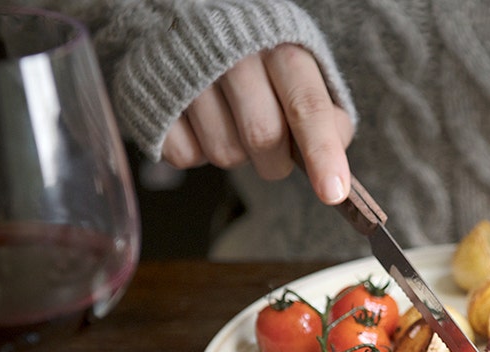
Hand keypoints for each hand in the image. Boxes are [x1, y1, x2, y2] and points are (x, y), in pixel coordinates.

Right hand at [161, 44, 354, 204]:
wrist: (188, 21)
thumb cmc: (256, 57)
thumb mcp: (299, 69)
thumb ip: (322, 111)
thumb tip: (333, 158)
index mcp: (280, 48)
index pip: (306, 106)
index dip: (322, 153)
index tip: (333, 192)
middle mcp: (234, 55)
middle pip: (264, 137)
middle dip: (275, 162)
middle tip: (273, 149)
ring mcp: (190, 75)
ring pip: (225, 153)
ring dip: (237, 154)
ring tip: (231, 121)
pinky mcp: (156, 97)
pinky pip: (186, 156)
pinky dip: (198, 152)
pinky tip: (201, 122)